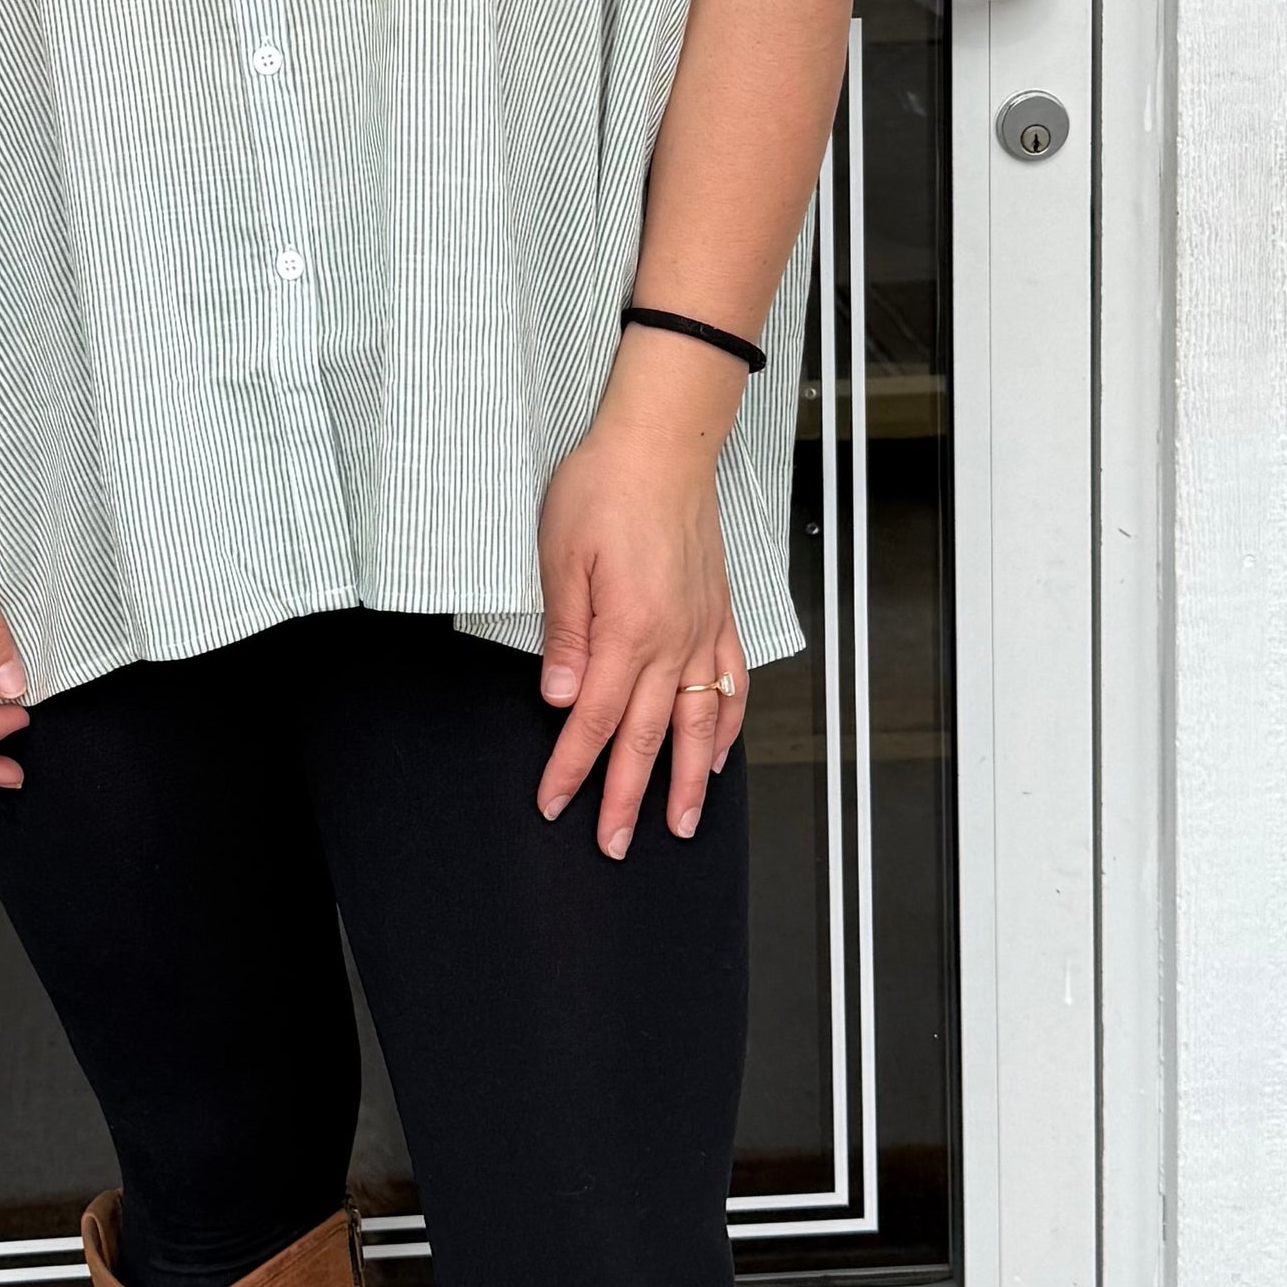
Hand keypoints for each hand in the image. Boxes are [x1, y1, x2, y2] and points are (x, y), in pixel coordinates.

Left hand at [534, 384, 746, 856]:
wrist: (662, 443)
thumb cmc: (605, 487)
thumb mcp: (560, 555)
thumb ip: (565, 632)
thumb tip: (557, 697)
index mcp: (627, 630)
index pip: (591, 719)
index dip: (572, 769)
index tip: (556, 803)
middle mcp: (672, 640)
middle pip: (645, 737)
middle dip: (626, 797)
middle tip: (614, 844)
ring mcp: (701, 630)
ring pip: (697, 724)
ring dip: (689, 781)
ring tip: (684, 826)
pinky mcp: (718, 614)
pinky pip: (730, 684)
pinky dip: (727, 725)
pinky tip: (719, 753)